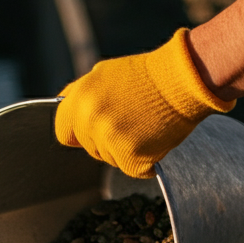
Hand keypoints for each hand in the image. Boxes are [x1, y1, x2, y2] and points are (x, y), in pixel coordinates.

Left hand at [55, 29, 234, 178]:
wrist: (183, 81)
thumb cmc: (145, 76)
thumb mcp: (104, 73)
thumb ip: (79, 94)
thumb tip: (61, 106)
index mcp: (81, 98)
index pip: (63, 133)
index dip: (78, 133)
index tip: (92, 130)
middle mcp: (91, 120)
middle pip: (89, 149)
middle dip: (104, 141)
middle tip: (129, 121)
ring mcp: (110, 141)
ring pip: (109, 159)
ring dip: (124, 150)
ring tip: (143, 126)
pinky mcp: (130, 159)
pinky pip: (130, 169)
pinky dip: (142, 161)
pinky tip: (153, 139)